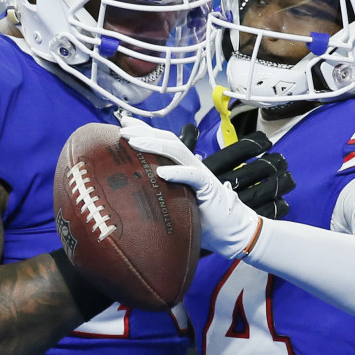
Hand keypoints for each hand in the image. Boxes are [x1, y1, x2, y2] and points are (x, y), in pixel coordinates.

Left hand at [121, 119, 261, 258]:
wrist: (231, 231)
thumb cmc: (204, 219)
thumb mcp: (176, 202)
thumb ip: (162, 192)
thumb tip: (135, 191)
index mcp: (183, 167)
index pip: (162, 143)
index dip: (144, 131)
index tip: (124, 124)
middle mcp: (191, 165)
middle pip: (167, 141)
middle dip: (144, 132)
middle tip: (123, 128)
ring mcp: (200, 174)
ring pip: (176, 152)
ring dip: (154, 145)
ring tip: (135, 142)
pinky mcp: (209, 187)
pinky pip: (193, 175)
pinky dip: (177, 172)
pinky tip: (161, 172)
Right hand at [179, 124, 294, 219]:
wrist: (187, 237)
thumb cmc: (181, 202)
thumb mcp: (180, 173)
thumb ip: (186, 149)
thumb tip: (190, 130)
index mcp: (214, 172)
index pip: (239, 151)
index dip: (255, 144)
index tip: (265, 142)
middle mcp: (230, 185)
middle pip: (258, 169)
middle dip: (272, 164)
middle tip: (281, 161)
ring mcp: (240, 203)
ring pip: (267, 189)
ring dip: (280, 182)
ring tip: (287, 177)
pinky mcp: (246, 220)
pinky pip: (269, 210)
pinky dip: (278, 205)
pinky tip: (282, 201)